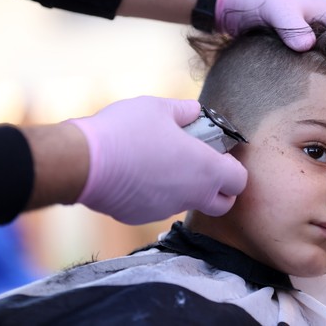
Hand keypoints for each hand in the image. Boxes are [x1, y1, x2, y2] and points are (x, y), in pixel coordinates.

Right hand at [68, 96, 246, 223]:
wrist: (85, 162)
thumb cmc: (128, 130)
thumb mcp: (160, 108)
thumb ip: (185, 111)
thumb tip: (194, 112)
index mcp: (205, 169)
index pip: (239, 181)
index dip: (234, 167)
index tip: (219, 153)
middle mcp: (192, 195)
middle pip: (222, 204)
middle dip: (219, 189)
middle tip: (201, 165)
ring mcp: (167, 209)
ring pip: (188, 203)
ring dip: (186, 188)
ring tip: (162, 162)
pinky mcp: (142, 217)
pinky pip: (159, 206)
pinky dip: (157, 194)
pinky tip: (138, 174)